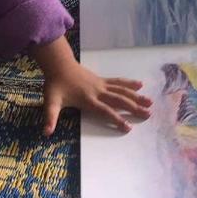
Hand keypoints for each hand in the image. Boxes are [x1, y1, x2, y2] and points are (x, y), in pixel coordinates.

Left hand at [36, 48, 151, 135]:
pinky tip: (140, 85)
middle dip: (134, 108)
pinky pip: (119, 82)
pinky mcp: (102, 80)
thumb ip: (50, 117)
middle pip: (120, 101)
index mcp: (88, 99)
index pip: (105, 111)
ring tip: (150, 102)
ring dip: (137, 97)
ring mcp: (102, 85)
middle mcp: (98, 92)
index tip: (128, 128)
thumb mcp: (51, 102)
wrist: (60, 65)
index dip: (117, 120)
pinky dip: (130, 83)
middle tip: (148, 115)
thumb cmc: (56, 85)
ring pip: (123, 91)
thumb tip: (46, 132)